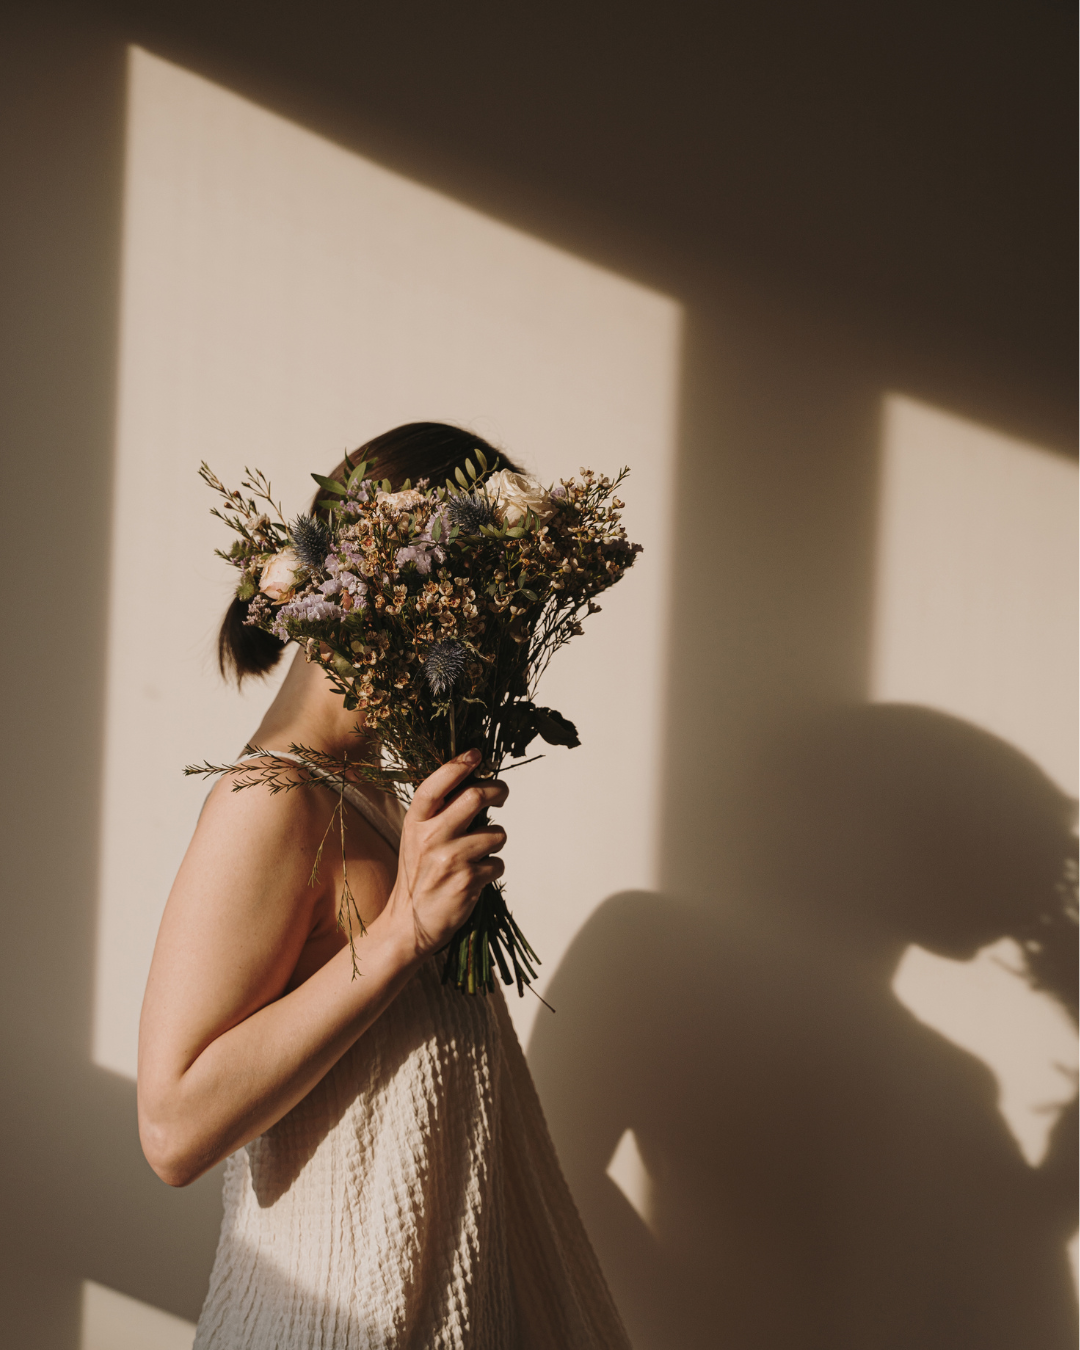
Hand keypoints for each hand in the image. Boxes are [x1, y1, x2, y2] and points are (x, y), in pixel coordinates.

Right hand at [382, 749, 508, 959]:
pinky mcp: (469, 881)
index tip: (476, 753)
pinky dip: (493, 869)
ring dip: (496, 841)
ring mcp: (450, 858)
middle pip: (476, 796)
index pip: (436, 784)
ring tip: (478, 854)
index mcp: (416, 822)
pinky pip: (498, 863)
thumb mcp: (416, 839)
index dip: (458, 765)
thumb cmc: (419, 876)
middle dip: (498, 790)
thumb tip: (475, 785)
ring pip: (497, 833)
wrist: (408, 925)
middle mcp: (431, 836)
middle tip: (501, 794)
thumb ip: (439, 814)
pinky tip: (475, 879)